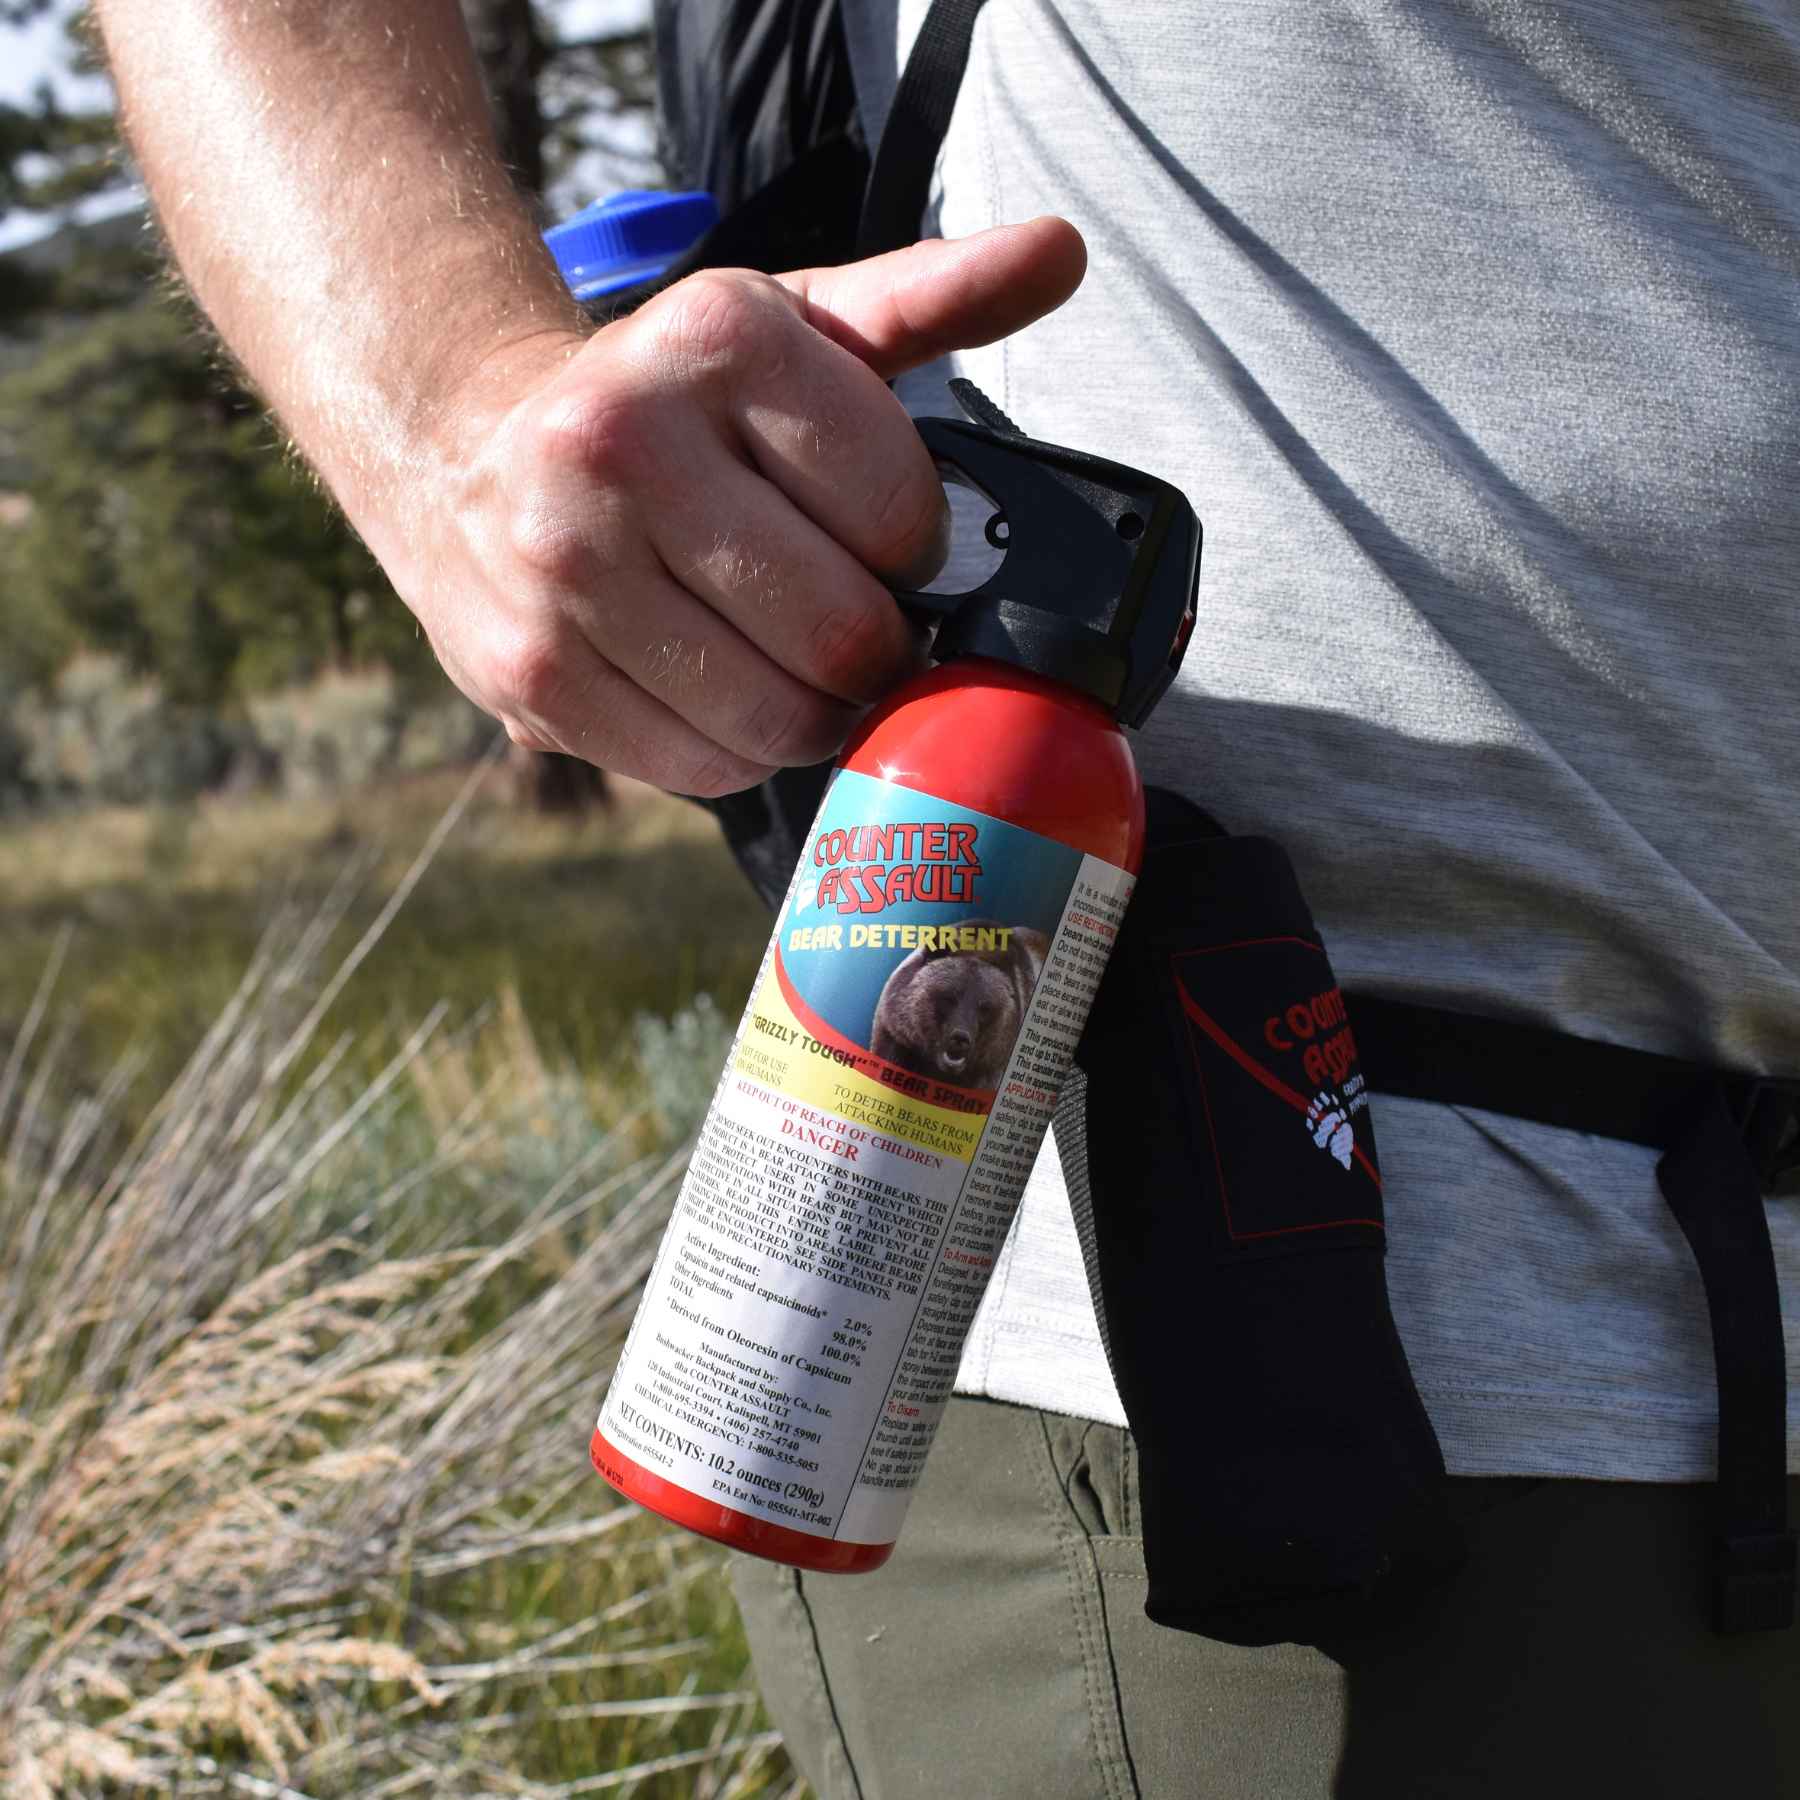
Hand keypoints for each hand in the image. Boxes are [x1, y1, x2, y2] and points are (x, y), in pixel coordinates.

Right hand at [386, 218, 1085, 796]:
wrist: (464, 453)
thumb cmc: (670, 401)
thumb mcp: (790, 327)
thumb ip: (930, 299)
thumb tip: (1063, 251)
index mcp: (716, 336)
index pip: (902, 513)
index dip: (913, 551)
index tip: (881, 541)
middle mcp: (623, 441)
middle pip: (842, 632)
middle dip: (874, 651)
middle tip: (853, 629)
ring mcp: (566, 565)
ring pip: (776, 716)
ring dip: (812, 714)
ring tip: (789, 664)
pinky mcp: (530, 671)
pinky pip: (703, 766)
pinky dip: (738, 752)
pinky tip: (717, 691)